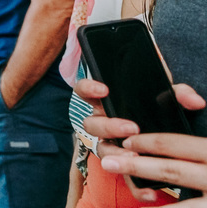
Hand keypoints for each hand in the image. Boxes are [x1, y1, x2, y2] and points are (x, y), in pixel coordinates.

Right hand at [78, 78, 206, 201]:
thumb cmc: (160, 109)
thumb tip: (194, 101)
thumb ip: (179, 94)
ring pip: (102, 151)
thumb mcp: (168, 97)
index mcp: (108, 103)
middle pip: (91, 124)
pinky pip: (125, 179)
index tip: (104, 90)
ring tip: (136, 157)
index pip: (85, 92)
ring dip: (117, 155)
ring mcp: (111, 147)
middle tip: (131, 128)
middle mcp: (104, 124)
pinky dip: (136, 187)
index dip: (88, 89)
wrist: (171, 136)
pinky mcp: (125, 168)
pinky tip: (151, 191)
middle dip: (109, 127)